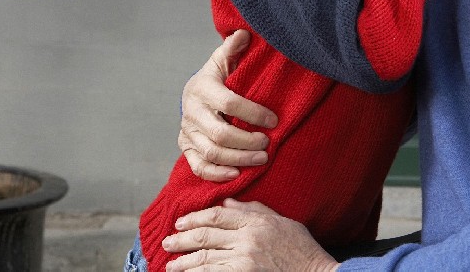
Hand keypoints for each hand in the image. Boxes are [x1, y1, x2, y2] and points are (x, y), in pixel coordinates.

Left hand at [163, 199, 339, 271]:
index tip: (180, 223)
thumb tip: (227, 203)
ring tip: (170, 266)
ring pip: (205, 259)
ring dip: (184, 263)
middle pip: (206, 236)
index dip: (195, 218)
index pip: (217, 216)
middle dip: (182, 240)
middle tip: (166, 243)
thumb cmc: (302, 250)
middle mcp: (248, 240)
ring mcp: (245, 262)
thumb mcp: (282, 222)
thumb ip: (254, 211)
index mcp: (256, 222)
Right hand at [179, 30, 278, 181]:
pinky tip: (238, 174)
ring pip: (211, 153)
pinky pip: (199, 166)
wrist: (194, 94)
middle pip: (219, 133)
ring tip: (262, 159)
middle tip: (268, 144)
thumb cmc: (217, 78)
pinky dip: (218, 173)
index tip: (274, 120)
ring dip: (239, 159)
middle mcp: (191, 111)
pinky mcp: (186, 147)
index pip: (229, 103)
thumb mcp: (223, 60)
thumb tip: (244, 34)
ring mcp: (187, 131)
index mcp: (202, 88)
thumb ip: (233, 49)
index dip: (253, 113)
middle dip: (247, 141)